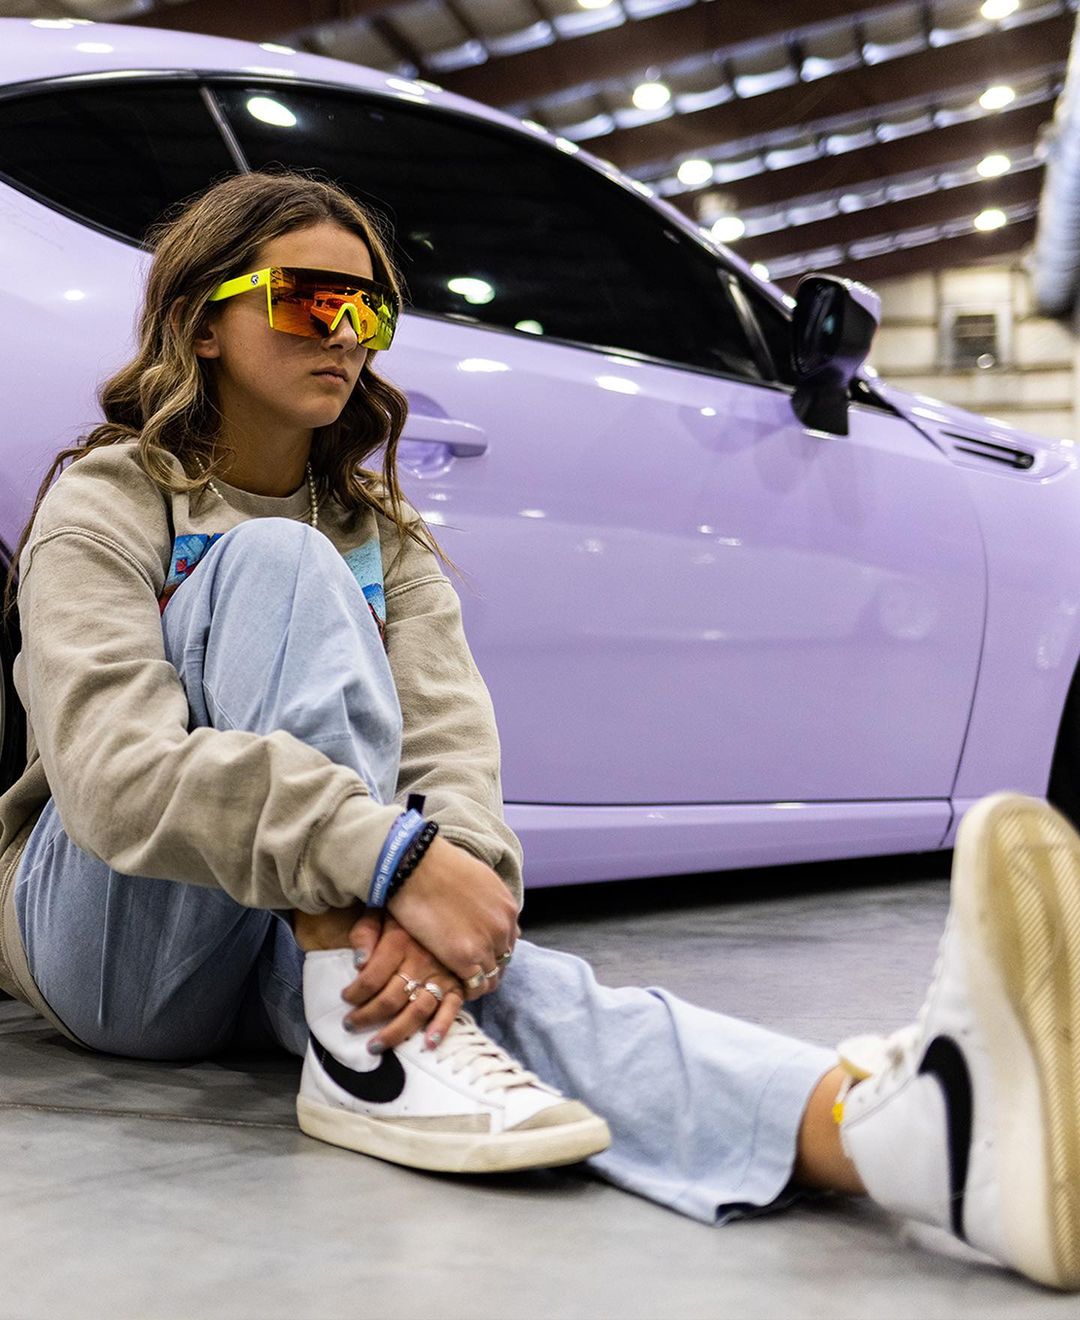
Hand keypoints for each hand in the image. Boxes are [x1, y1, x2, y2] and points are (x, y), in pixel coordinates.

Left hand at [341, 909, 465, 1051]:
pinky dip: (441, 1028)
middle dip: (365, 1017)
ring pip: (416, 1011)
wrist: (450, 901)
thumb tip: (358, 963)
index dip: (354, 993)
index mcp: (399, 942)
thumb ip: (365, 932)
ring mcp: (442, 975)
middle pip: (389, 999)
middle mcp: (421, 961)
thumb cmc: (407, 911)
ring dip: (395, 1033)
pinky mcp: (458, 984)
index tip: (344, 997)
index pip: (370, 978)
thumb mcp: (381, 911)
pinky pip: (451, 1009)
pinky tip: (427, 1044)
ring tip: (375, 1045)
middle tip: (350, 1025)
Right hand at [386, 835, 519, 991]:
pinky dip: (466, 990)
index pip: (509, 941)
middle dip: (488, 968)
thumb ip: (489, 901)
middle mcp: (503, 928)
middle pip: (503, 961)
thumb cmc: (439, 865)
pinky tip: (451, 986)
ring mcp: (486, 943)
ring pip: (492, 978)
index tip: (478, 955)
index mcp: (508, 908)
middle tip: (468, 974)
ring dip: (478, 982)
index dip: (493, 950)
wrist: (417, 864)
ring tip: (458, 983)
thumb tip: (490, 914)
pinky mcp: (464, 957)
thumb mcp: (478, 879)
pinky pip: (474, 986)